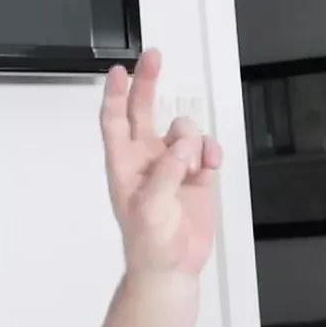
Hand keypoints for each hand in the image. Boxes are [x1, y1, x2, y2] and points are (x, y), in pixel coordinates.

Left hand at [98, 48, 223, 276]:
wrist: (173, 269)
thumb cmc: (149, 245)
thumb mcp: (149, 210)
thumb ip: (164, 174)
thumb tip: (182, 147)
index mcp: (124, 164)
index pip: (115, 120)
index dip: (115, 94)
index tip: (119, 70)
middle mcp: (146, 159)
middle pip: (143, 110)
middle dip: (148, 83)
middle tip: (154, 58)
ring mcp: (172, 165)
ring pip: (183, 129)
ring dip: (191, 139)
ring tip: (193, 167)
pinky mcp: (196, 175)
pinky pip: (206, 148)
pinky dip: (210, 151)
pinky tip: (210, 164)